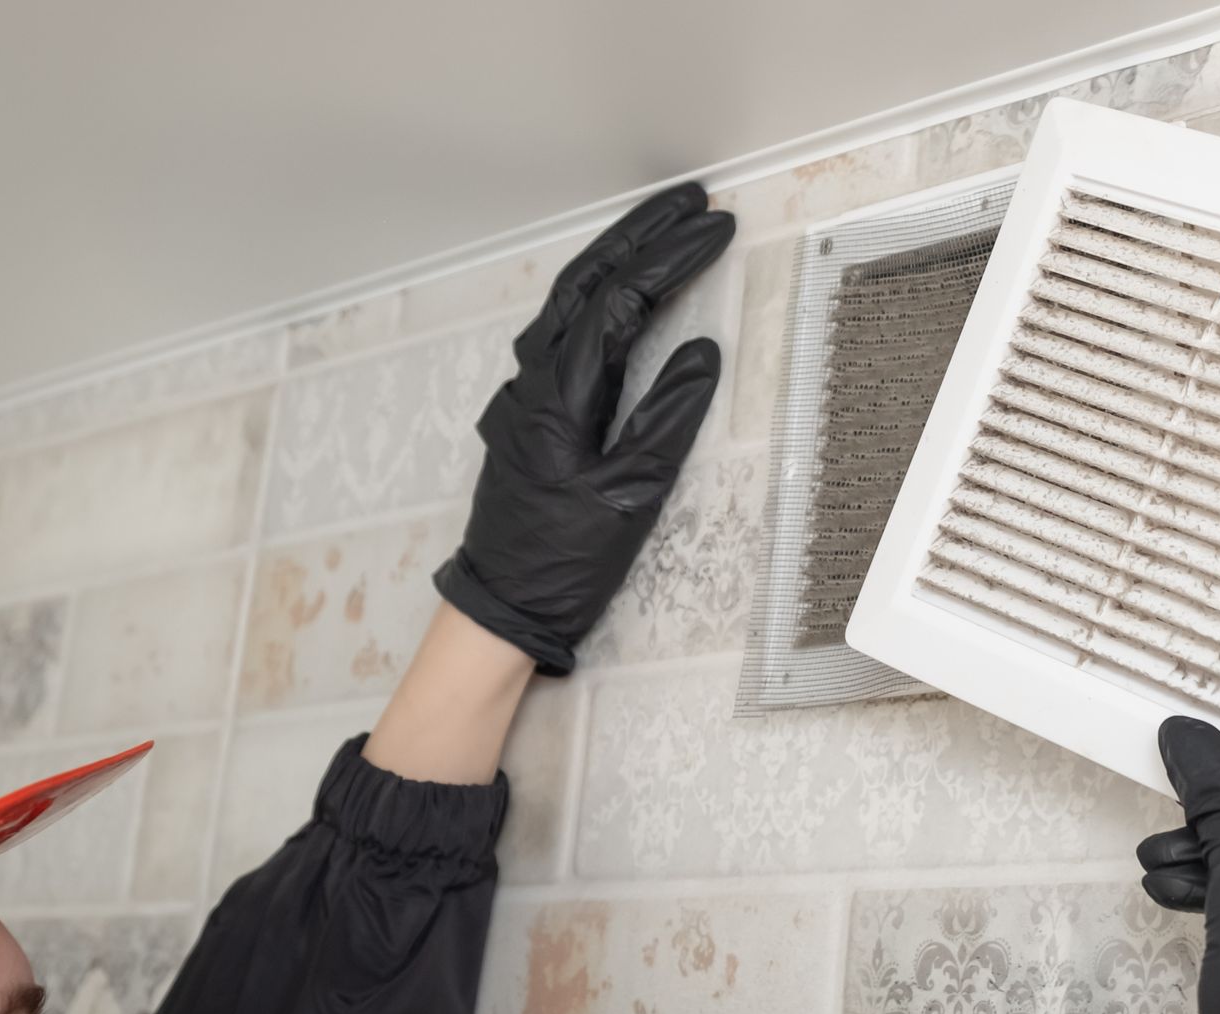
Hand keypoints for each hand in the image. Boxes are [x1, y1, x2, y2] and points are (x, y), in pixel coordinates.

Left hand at [433, 182, 735, 674]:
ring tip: (664, 231)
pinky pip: (562, 333)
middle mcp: (532, 381)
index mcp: (559, 395)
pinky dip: (597, 297)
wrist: (501, 606)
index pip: (621, 301)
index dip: (671, 258)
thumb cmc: (564, 563)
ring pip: (568, 303)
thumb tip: (704, 352)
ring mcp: (523, 394)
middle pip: (585, 282)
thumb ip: (668, 418)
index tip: (718, 227)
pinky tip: (622, 295)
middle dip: (639, 234)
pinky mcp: (527, 414)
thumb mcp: (631, 496)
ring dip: (615, 259)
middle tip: (692, 200)